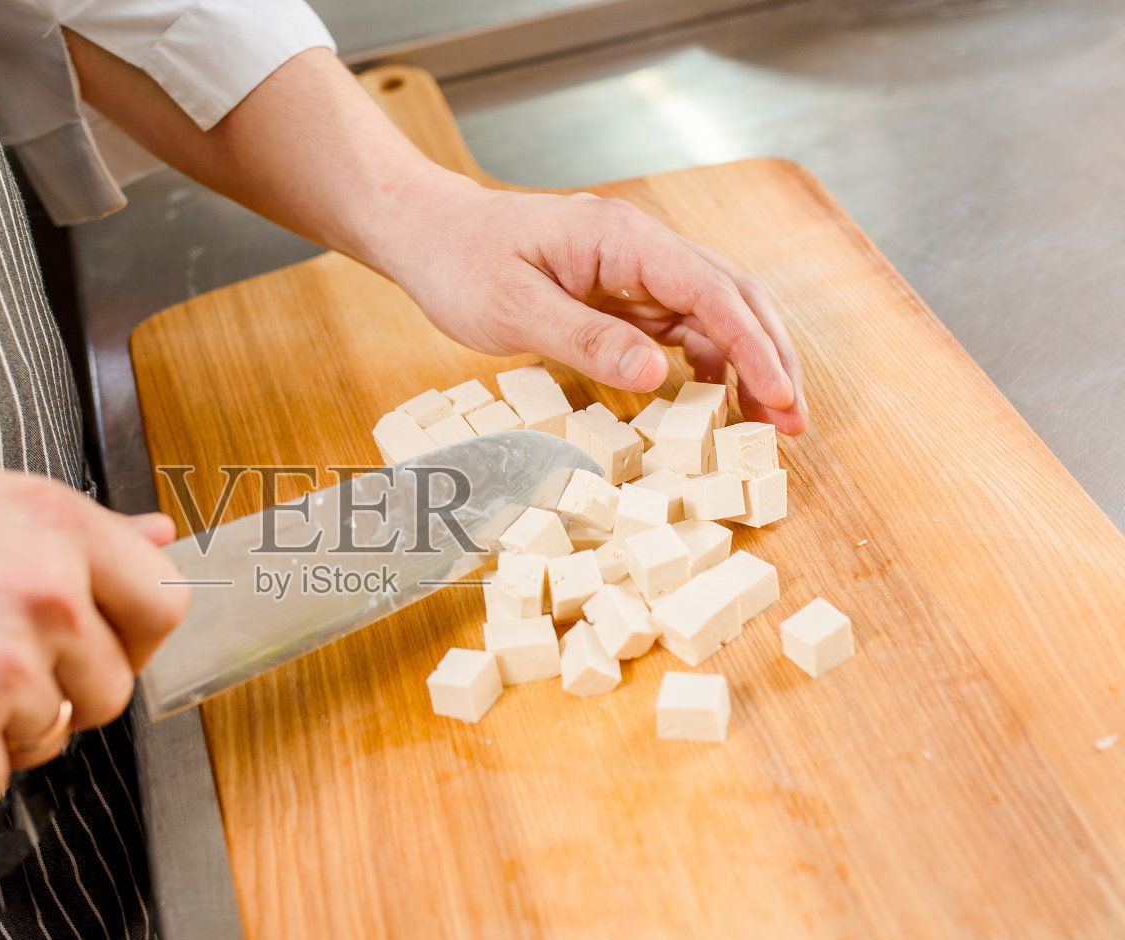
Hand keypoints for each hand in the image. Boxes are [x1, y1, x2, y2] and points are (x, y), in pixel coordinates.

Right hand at [0, 460, 187, 811]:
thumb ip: (70, 529)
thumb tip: (159, 536)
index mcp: (54, 524)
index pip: (166, 604)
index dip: (131, 636)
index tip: (93, 646)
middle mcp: (44, 593)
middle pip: (113, 690)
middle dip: (56, 695)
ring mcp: (2, 668)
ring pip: (50, 742)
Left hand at [380, 172, 807, 433]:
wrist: (428, 234)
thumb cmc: (460, 263)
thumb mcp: (513, 309)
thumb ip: (587, 340)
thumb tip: (658, 375)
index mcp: (622, 238)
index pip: (711, 290)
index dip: (753, 345)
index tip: (780, 394)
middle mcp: (640, 248)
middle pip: (732, 297)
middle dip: (771, 356)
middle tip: (794, 419)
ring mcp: (634, 270)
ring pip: (715, 314)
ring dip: (748, 364)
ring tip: (769, 421)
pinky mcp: (622, 294)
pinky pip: (681, 327)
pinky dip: (709, 364)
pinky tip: (718, 401)